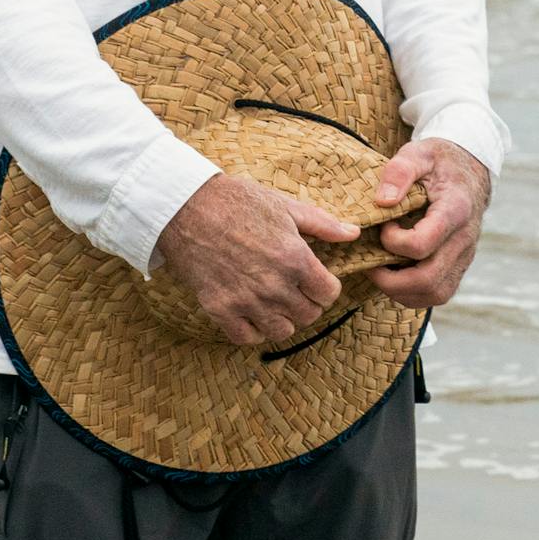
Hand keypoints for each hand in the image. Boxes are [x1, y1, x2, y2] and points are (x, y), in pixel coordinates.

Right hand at [152, 172, 358, 347]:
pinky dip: (253, 330)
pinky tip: (252, 313)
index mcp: (295, 259)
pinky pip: (247, 338)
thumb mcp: (285, 206)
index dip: (326, 287)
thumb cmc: (237, 201)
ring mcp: (246, 301)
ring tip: (276, 302)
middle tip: (296, 289)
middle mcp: (274, 285)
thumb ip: (322, 224)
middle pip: (309, 315)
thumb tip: (353, 233)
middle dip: (307, 303)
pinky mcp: (219, 309)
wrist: (185, 207)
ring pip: (282, 331)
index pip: (329, 294)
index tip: (316, 279)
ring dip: (283, 319)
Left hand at [366, 139, 491, 308]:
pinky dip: (413, 294)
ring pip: (435, 294)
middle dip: (390, 280)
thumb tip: (383, 202)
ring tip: (382, 271)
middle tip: (370, 263)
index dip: (393, 242)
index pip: (422, 245)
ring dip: (401, 291)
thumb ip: (399, 171)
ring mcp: (464, 256)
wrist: (469, 172)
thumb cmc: (439, 163)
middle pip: (427, 279)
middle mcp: (464, 239)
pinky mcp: (460, 267)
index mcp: (455, 209)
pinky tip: (397, 275)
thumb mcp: (419, 153)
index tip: (383, 226)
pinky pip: (439, 294)